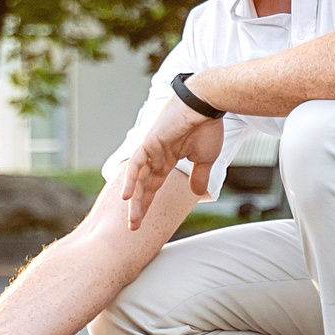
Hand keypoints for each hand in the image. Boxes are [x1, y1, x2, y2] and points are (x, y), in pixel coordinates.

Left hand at [117, 96, 223, 229]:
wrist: (208, 105)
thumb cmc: (208, 127)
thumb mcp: (205, 159)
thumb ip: (198, 176)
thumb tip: (198, 193)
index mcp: (167, 159)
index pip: (153, 186)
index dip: (147, 204)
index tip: (142, 223)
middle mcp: (156, 156)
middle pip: (142, 186)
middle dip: (138, 207)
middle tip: (133, 228)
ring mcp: (150, 149)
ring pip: (137, 179)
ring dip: (134, 200)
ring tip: (132, 220)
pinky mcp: (149, 142)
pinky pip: (136, 164)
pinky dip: (130, 180)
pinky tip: (126, 196)